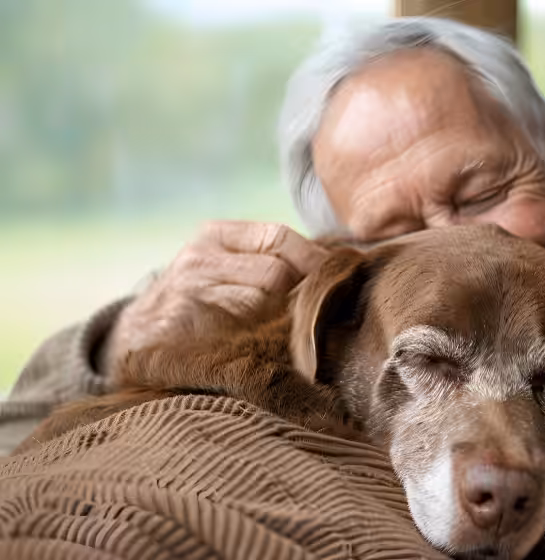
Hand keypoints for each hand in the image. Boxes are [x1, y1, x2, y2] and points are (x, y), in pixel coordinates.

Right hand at [102, 221, 329, 373]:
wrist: (137, 335)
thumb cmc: (199, 297)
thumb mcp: (225, 264)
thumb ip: (267, 260)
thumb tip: (336, 267)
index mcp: (214, 236)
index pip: (278, 236)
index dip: (314, 258)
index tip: (337, 277)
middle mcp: (198, 259)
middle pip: (276, 273)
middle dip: (303, 295)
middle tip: (322, 313)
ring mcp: (188, 294)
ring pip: (260, 305)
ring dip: (287, 322)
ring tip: (299, 334)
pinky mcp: (181, 329)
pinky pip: (240, 335)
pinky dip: (263, 342)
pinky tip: (271, 349)